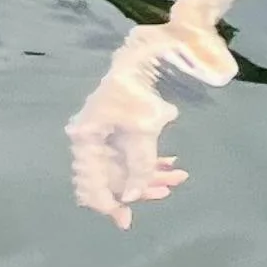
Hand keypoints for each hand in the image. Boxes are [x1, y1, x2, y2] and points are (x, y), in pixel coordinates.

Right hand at [66, 19, 234, 227]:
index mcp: (87, 137)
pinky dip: (154, 157)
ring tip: (179, 178)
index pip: (90, 182)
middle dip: (139, 186)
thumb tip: (135, 195)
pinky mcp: (126, 121)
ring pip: (128, 162)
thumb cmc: (143, 86)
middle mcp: (93, 135)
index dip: (107, 203)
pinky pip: (137, 148)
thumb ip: (140, 166)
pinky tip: (174, 164)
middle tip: (165, 194)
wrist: (156, 46)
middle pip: (112, 173)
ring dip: (153, 172)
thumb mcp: (144, 129)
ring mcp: (110, 128)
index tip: (126, 220)